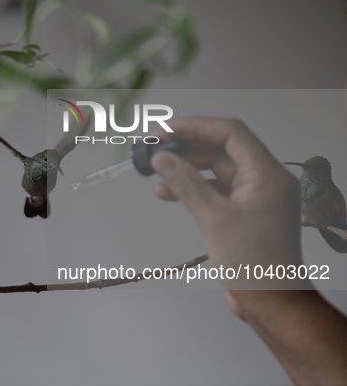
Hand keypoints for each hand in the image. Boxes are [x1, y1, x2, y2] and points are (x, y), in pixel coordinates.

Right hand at [149, 117, 309, 300]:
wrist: (270, 301)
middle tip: (157, 148)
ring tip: (158, 172)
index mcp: (267, 174)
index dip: (196, 126)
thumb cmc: (254, 264)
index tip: (166, 130)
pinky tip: (169, 192)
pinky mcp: (245, 210)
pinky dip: (194, 188)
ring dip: (187, 169)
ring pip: (217, 169)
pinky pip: (217, 189)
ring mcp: (255, 195)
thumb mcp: (214, 219)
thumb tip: (162, 159)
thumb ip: (186, 184)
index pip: (230, 133)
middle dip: (188, 147)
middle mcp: (264, 179)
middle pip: (223, 149)